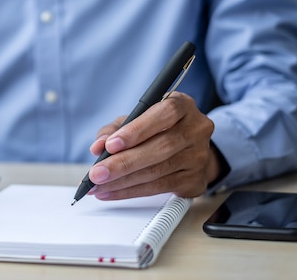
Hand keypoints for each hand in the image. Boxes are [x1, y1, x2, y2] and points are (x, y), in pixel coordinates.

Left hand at [87, 92, 216, 198]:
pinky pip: (160, 188)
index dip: (137, 130)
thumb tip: (98, 147)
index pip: (165, 114)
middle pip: (161, 148)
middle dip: (123, 163)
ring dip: (123, 182)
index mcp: (182, 106)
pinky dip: (131, 192)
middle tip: (97, 173)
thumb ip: (115, 129)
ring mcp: (199, 157)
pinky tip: (112, 192)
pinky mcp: (195, 181)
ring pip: (158, 172)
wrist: (188, 147)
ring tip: (99, 186)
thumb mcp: (136, 119)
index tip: (111, 145)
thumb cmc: (158, 128)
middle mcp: (196, 129)